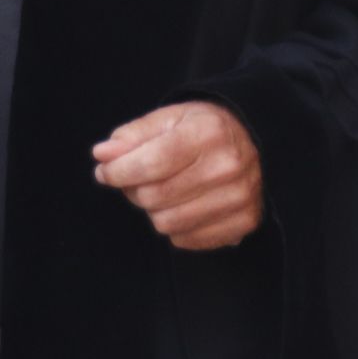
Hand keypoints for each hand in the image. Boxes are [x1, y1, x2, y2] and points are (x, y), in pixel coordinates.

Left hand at [91, 102, 263, 251]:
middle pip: (155, 196)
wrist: (255, 141)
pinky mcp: (244, 222)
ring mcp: (239, 197)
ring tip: (161, 192)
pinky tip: (183, 206)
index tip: (105, 172)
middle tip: (135, 179)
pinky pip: (187, 240)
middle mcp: (228, 166)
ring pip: (167, 223)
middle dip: (133, 190)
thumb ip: (133, 136)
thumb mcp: (169, 118)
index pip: (152, 162)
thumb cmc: (203, 128)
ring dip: (153, 211)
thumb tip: (102, 154)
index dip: (119, 171)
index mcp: (208, 132)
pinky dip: (175, 227)